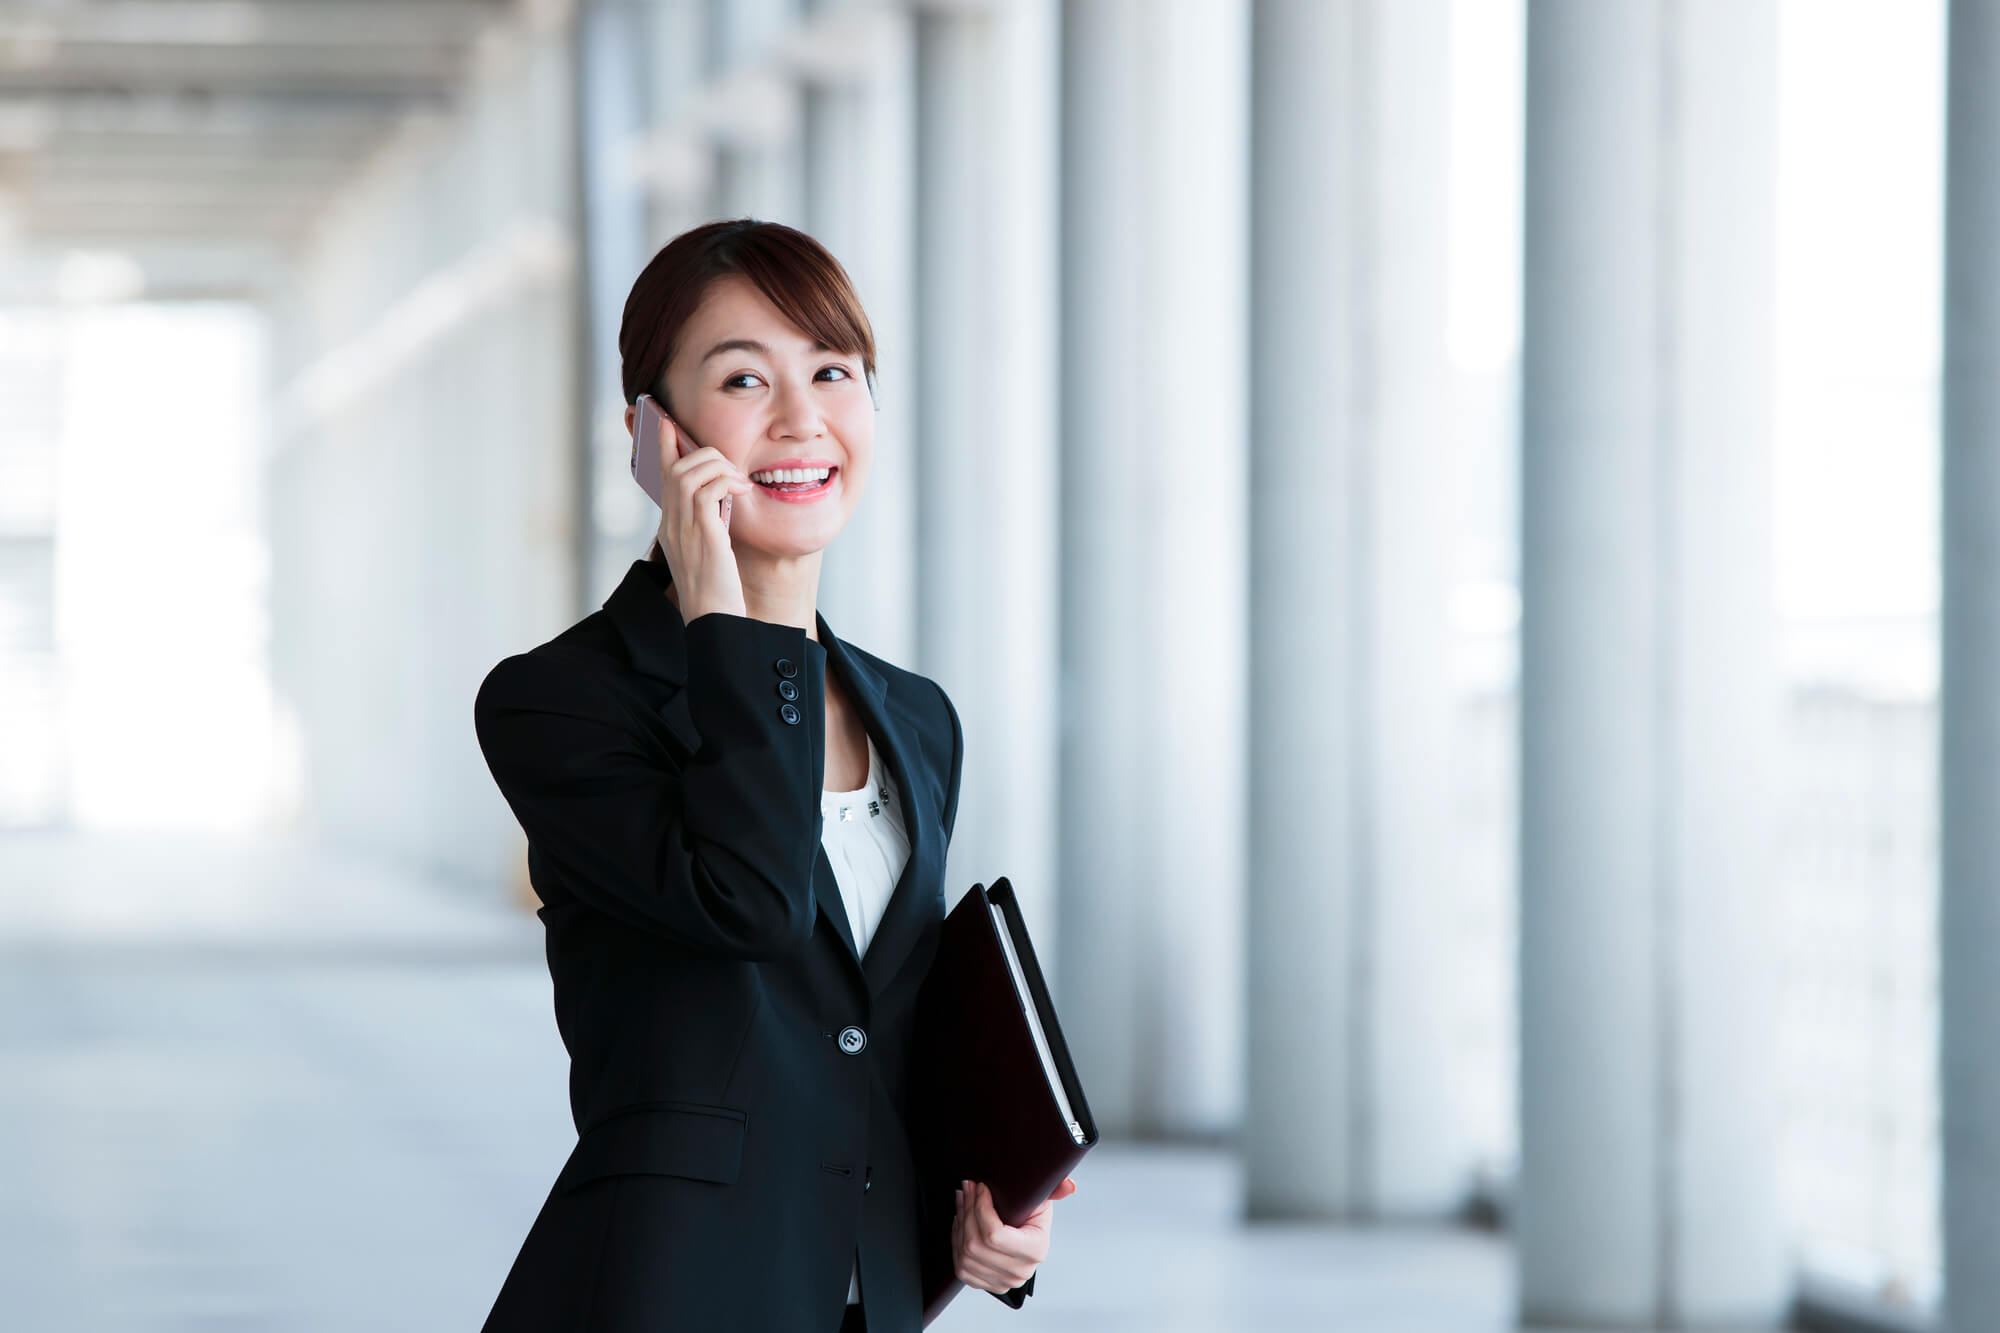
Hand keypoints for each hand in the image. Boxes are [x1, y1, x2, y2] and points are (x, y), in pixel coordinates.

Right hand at [655, 416, 752, 621]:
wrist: (714, 619)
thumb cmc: (716, 588)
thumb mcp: (708, 547)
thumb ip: (708, 521)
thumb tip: (722, 495)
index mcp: (670, 525)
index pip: (661, 475)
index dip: (663, 445)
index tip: (665, 421)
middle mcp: (670, 523)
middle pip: (674, 466)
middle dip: (702, 452)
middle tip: (730, 467)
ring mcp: (683, 527)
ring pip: (690, 472)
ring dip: (719, 467)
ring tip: (739, 482)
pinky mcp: (702, 533)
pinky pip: (708, 489)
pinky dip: (727, 482)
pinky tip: (743, 492)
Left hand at [951, 1176, 1077, 1293]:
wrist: (1024, 1238)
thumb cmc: (1032, 1217)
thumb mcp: (1043, 1200)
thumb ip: (1056, 1190)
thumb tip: (1069, 1186)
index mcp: (1035, 1251)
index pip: (995, 1235)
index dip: (981, 1208)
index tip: (981, 1187)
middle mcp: (1019, 1271)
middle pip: (976, 1244)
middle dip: (968, 1210)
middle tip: (968, 1189)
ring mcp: (1001, 1281)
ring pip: (965, 1254)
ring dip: (960, 1223)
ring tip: (963, 1200)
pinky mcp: (984, 1283)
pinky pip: (961, 1265)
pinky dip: (956, 1241)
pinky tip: (961, 1222)